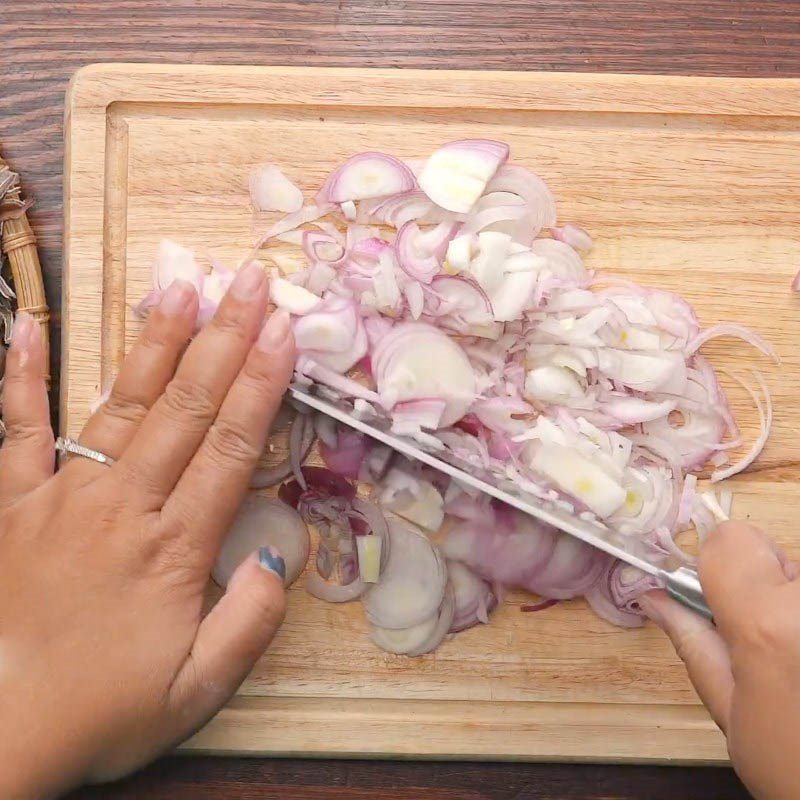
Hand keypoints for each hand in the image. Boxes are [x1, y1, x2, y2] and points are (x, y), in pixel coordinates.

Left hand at [0, 263, 294, 797]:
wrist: (0, 733)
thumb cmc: (105, 711)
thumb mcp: (198, 691)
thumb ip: (248, 624)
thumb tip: (281, 556)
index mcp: (174, 547)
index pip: (229, 447)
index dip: (261, 383)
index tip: (283, 330)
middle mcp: (123, 507)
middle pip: (186, 409)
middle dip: (224, 340)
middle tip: (248, 282)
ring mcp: (64, 498)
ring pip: (119, 406)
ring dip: (154, 344)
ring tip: (179, 289)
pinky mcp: (14, 505)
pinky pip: (17, 431)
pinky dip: (21, 377)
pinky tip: (28, 326)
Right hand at [640, 522, 799, 799]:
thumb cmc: (795, 770)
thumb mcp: (729, 712)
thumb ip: (692, 641)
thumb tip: (653, 597)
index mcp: (768, 623)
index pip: (730, 538)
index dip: (715, 565)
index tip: (717, 600)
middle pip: (770, 553)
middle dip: (760, 585)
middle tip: (766, 639)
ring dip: (791, 601)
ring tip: (797, 654)